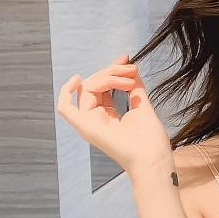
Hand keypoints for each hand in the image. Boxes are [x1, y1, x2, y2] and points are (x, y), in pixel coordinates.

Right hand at [56, 54, 172, 176]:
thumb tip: (132, 68)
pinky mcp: (85, 127)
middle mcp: (97, 119)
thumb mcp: (142, 106)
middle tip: (131, 68)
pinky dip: (66, 92)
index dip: (113, 71)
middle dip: (112, 72)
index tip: (127, 59)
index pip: (103, 88)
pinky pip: (65, 107)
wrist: (152, 158)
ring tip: (129, 79)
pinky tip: (78, 79)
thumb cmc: (151, 140)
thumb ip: (135, 88)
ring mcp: (89, 123)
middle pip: (94, 85)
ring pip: (87, 89)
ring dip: (108, 77)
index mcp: (109, 117)